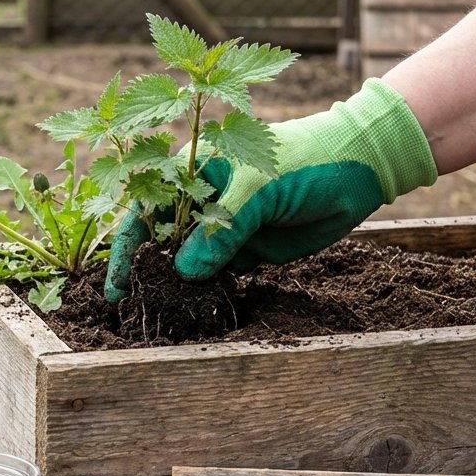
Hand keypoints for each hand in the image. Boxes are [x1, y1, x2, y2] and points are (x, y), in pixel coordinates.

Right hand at [105, 79, 437, 301]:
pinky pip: (220, 275)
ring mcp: (225, 227)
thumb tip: (183, 272)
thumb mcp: (257, 190)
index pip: (147, 211)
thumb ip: (220, 230)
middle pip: (163, 241)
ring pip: (190, 263)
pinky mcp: (249, 249)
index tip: (117, 284)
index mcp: (193, 172)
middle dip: (148, 271)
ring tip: (163, 314)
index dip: (128, 247)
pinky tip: (199, 309)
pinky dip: (209, 291)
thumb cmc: (303, 161)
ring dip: (178, 286)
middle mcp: (202, 201)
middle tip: (134, 306)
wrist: (358, 170)